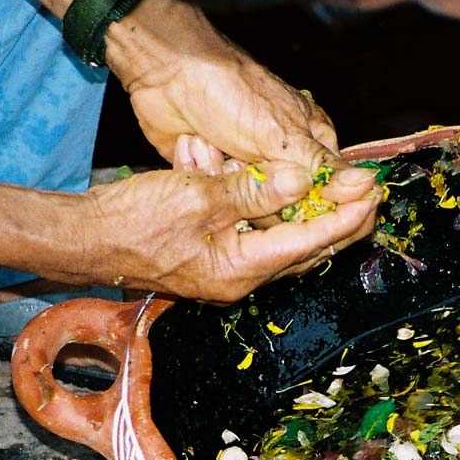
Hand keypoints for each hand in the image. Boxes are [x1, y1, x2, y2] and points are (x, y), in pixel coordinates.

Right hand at [75, 162, 375, 301]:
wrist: (86, 239)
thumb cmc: (134, 220)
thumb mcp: (198, 196)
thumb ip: (252, 190)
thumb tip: (301, 182)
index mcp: (243, 268)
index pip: (311, 241)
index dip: (345, 216)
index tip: (373, 193)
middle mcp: (242, 278)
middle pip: (306, 247)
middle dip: (339, 218)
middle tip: (370, 193)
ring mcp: (228, 271)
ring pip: (281, 238)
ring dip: (298, 209)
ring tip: (330, 188)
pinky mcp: (214, 257)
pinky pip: (252, 232)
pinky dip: (263, 207)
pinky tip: (265, 183)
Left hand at [106, 0, 376, 211]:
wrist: (167, 75)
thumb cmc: (231, 94)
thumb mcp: (283, 136)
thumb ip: (324, 169)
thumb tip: (371, 186)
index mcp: (315, 143)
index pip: (333, 194)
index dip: (321, 208)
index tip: (297, 207)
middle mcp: (288, 160)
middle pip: (295, 208)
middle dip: (269, 195)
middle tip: (247, 163)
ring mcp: (254, 170)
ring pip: (259, 208)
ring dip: (238, 186)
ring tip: (222, 154)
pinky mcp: (224, 178)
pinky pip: (227, 201)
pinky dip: (215, 183)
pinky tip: (205, 157)